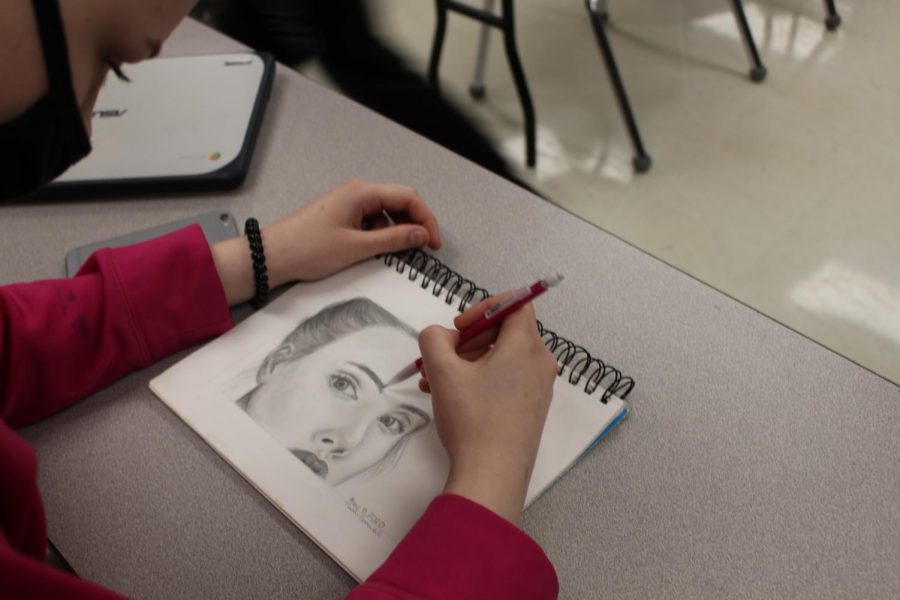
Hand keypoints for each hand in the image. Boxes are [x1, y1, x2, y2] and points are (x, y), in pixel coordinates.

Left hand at [211, 179, 441, 304]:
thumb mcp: (357, 247)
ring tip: (398, 253)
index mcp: (362, 192)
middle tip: (424, 250)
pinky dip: (381, 234)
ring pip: (386, 213)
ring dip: (397, 231)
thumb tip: (422, 235)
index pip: (408, 197)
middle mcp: (357, 191)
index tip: (434, 244)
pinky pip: (372, 221)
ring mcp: (349, 203)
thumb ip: (394, 240)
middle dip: (415, 225)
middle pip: (400, 202)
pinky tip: (376, 251)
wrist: (272, 256)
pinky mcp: (342, 215)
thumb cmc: (309, 249)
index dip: (426, 220)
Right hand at [418, 299, 556, 523]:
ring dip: (467, 361)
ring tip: (434, 381)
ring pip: (501, 357)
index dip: (484, 307)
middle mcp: (540, 363)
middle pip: (506, 331)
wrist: (492, 476)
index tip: (459, 328)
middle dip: (469, 339)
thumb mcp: (443, 371)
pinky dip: (479, 379)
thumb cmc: (472, 419)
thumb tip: (443, 337)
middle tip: (442, 356)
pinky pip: (506, 378)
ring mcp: (539, 388)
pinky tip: (450, 397)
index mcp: (527, 346)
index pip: (516, 304)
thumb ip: (434, 339)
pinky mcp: (531, 409)